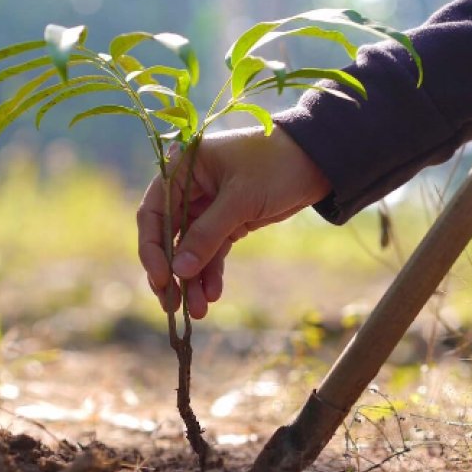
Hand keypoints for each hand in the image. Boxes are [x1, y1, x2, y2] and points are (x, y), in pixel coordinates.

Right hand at [137, 125, 330, 318]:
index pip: (154, 212)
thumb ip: (207, 234)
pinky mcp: (229, 222)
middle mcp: (190, 188)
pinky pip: (213, 251)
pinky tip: (213, 294)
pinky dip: (211, 273)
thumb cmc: (275, 165)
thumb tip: (179, 271)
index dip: (153, 248)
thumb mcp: (240, 199)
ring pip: (191, 249)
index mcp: (183, 169)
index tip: (162, 278)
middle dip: (172, 272)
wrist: (318, 161)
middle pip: (169, 236)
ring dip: (192, 280)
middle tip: (172, 305)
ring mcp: (208, 207)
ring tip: (198, 310)